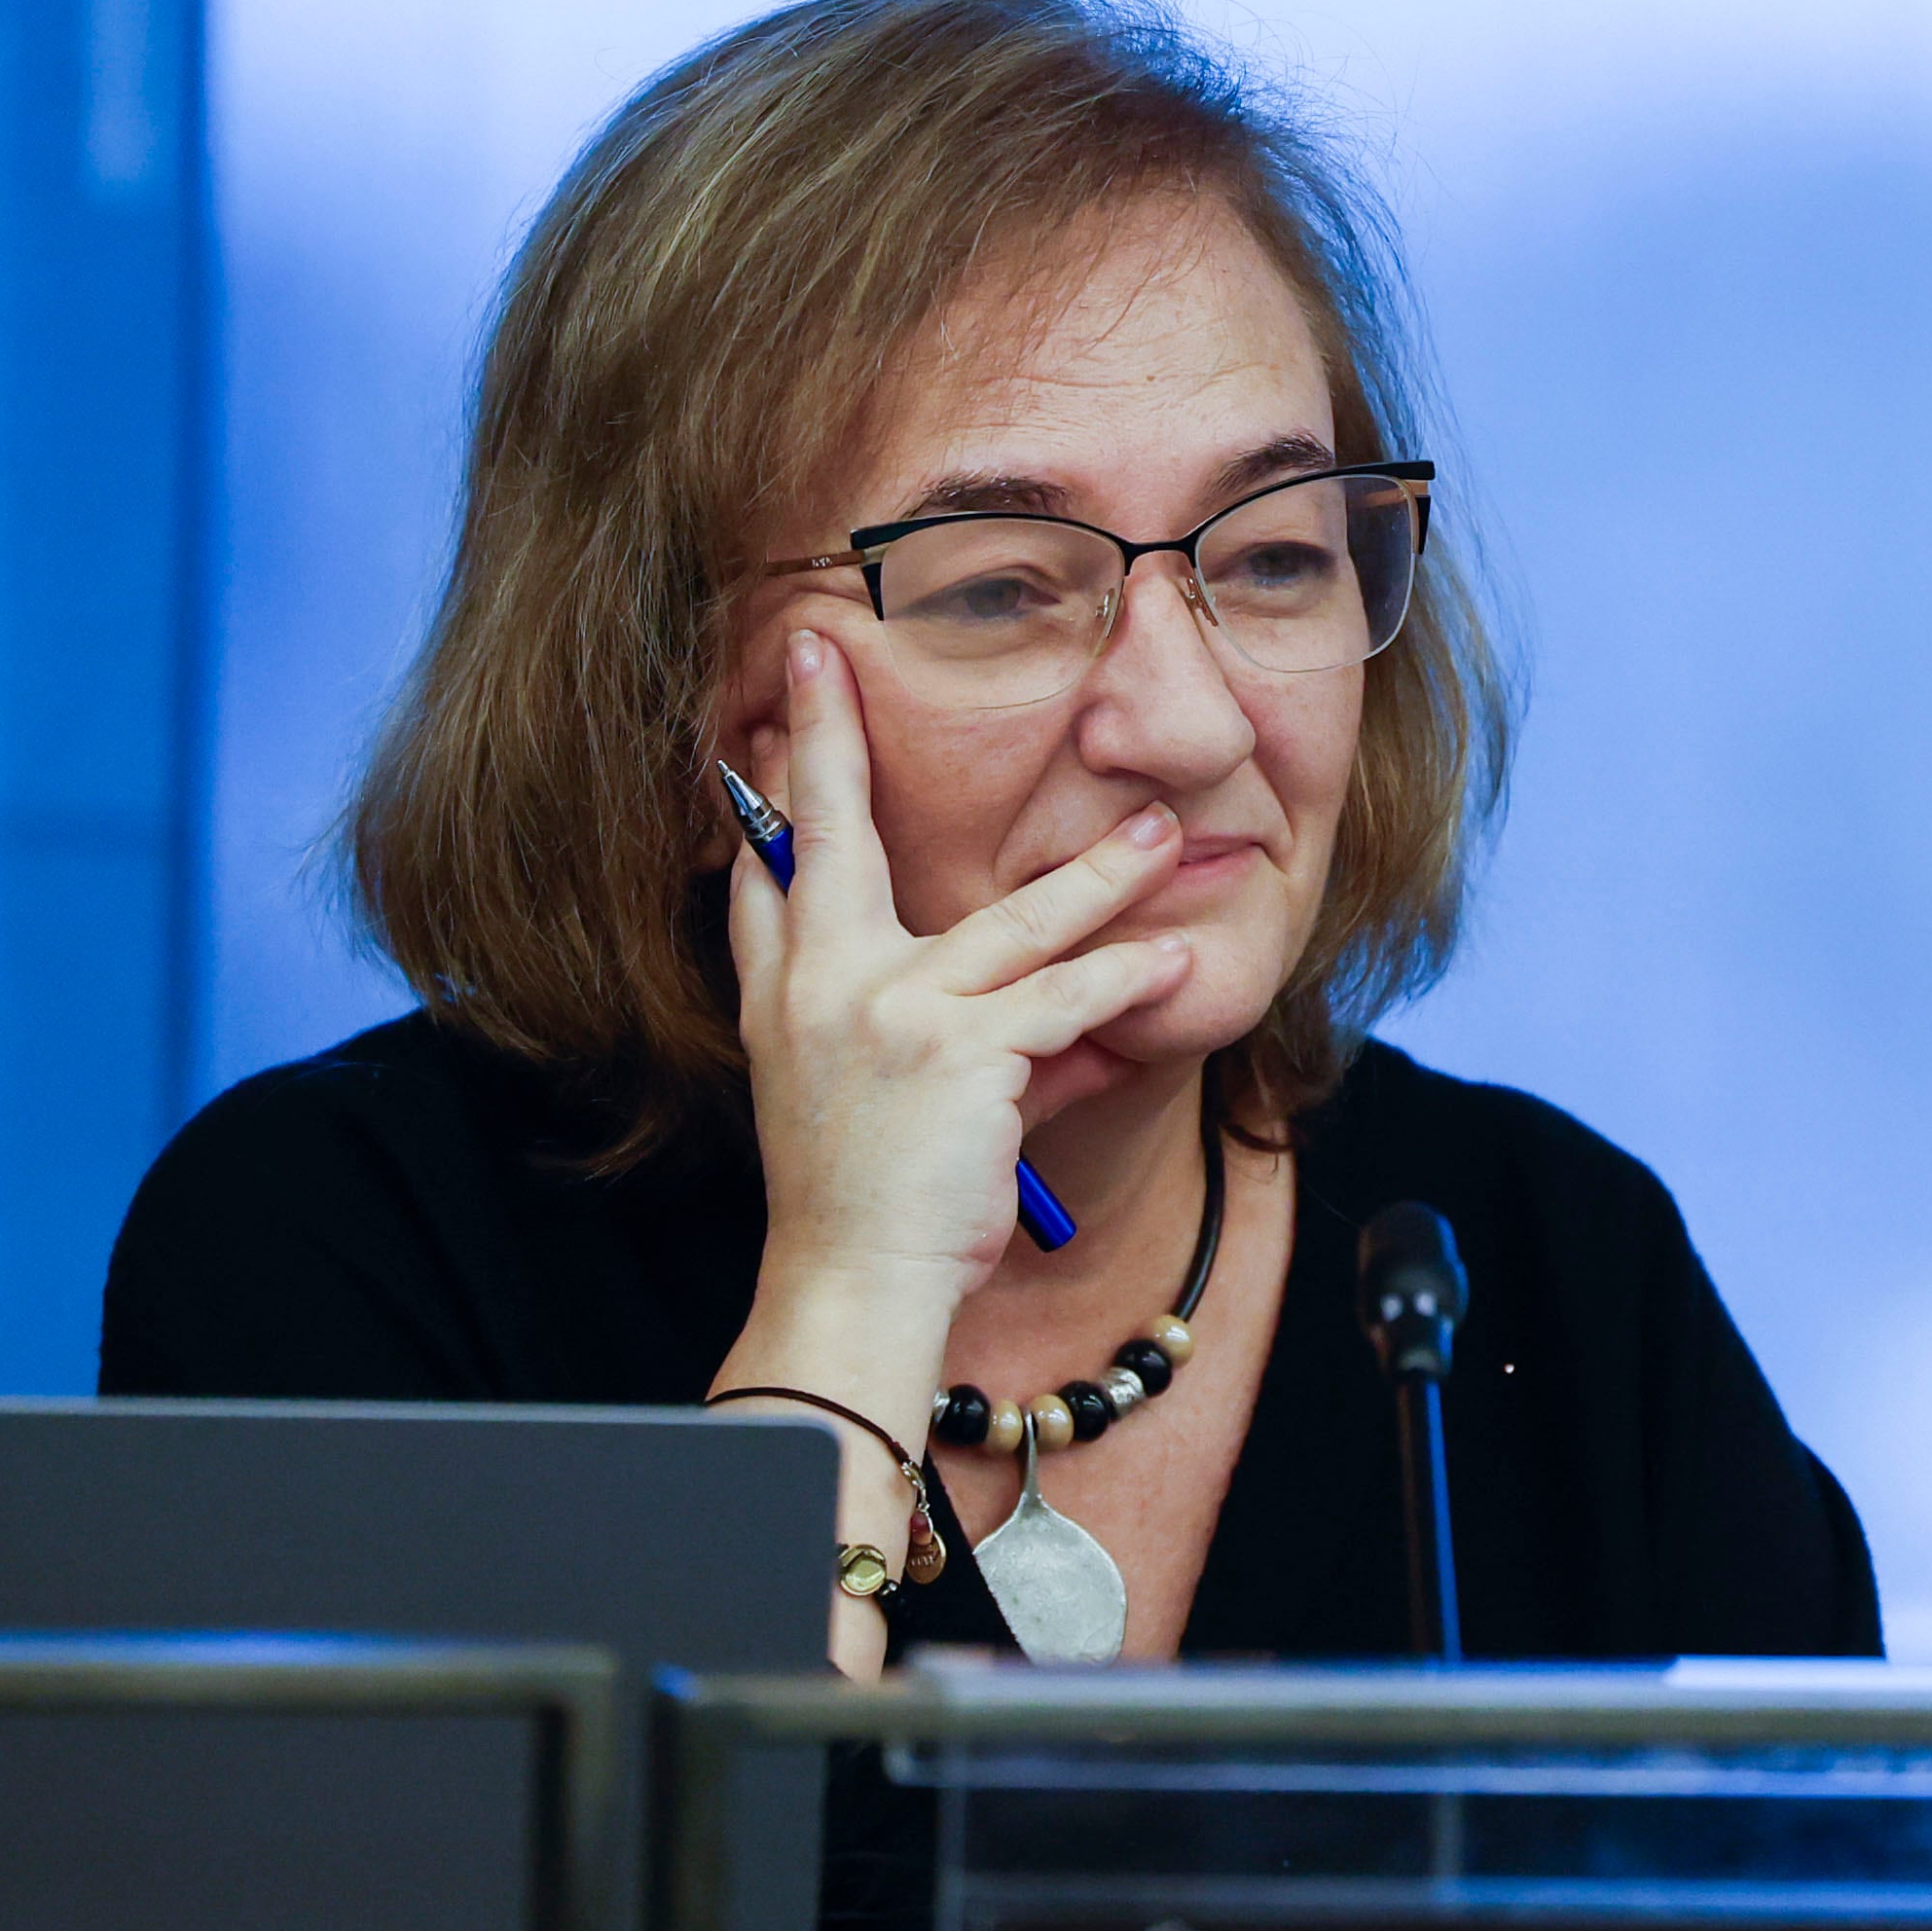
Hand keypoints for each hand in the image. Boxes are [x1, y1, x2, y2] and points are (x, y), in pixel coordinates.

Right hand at [728, 626, 1194, 1309]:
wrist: (852, 1282)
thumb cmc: (861, 1202)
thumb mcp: (844, 1095)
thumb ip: (898, 1022)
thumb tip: (972, 986)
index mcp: (783, 998)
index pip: (763, 873)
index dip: (759, 792)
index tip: (753, 718)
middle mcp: (822, 988)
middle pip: (830, 837)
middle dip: (824, 734)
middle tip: (824, 648)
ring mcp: (889, 1011)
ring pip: (1014, 917)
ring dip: (1102, 874)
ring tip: (1163, 833)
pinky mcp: (959, 1052)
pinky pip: (1065, 999)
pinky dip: (1129, 982)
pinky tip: (1179, 960)